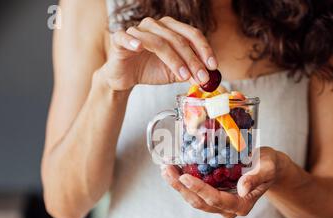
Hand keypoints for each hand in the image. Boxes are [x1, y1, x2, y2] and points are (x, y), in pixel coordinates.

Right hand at [102, 16, 216, 90]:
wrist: (125, 77)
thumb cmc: (149, 69)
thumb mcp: (175, 73)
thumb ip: (190, 73)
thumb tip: (207, 78)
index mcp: (171, 29)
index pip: (192, 34)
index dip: (204, 49)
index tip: (213, 66)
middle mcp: (155, 26)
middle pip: (178, 39)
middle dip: (193, 60)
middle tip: (201, 77)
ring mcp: (137, 31)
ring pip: (159, 42)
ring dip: (174, 60)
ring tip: (184, 76)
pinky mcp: (119, 39)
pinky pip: (126, 37)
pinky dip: (133, 41)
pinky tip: (139, 48)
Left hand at [161, 147, 281, 217]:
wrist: (268, 166)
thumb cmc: (269, 165)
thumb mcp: (267, 168)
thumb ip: (256, 178)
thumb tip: (241, 189)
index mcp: (242, 204)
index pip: (216, 199)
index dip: (199, 189)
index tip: (185, 177)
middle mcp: (228, 208)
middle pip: (200, 202)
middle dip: (181, 188)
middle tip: (167, 171)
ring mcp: (219, 203)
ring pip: (194, 199)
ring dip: (178, 186)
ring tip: (165, 170)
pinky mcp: (213, 195)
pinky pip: (195, 192)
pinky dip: (183, 182)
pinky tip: (173, 170)